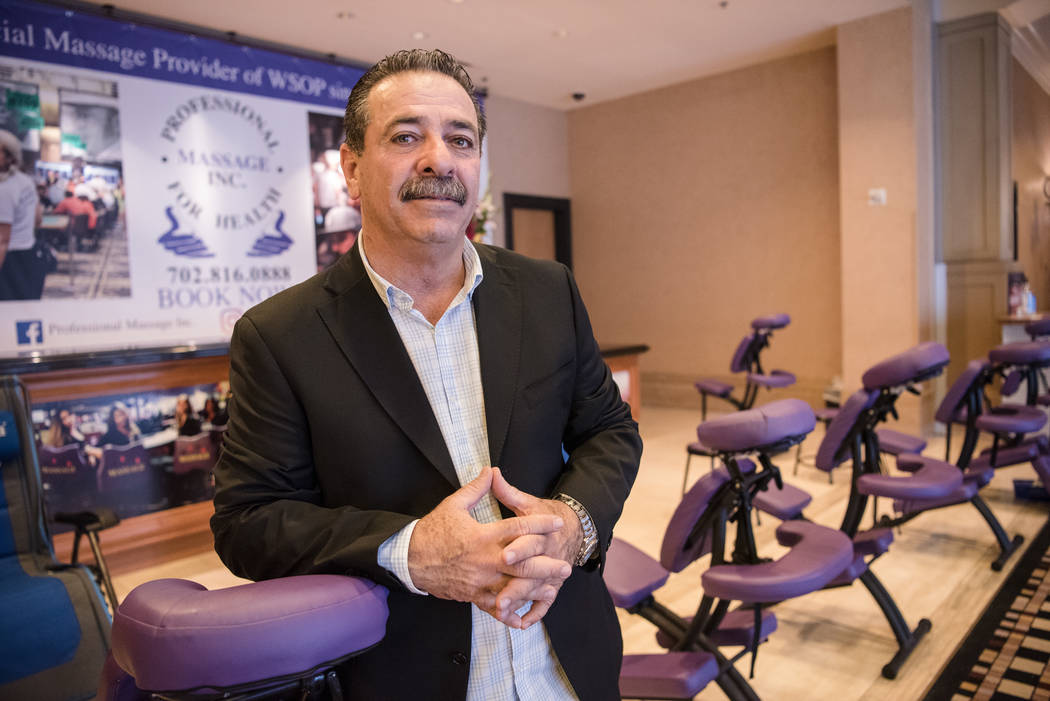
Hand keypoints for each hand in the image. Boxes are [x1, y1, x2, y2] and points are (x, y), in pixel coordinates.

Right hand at [407, 467, 569, 626]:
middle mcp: (484, 560)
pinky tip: (524, 617)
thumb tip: (491, 470)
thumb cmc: (432, 531)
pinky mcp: (472, 595)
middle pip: (521, 564)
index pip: (517, 529)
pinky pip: (494, 607)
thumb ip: (476, 488)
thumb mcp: (453, 505)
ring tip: (553, 590)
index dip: (539, 524)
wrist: (410, 559)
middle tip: (565, 566)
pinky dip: (509, 613)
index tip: (556, 523)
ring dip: (534, 590)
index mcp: (482, 536)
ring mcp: (479, 581)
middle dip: (545, 566)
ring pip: (512, 588)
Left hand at [490, 468, 582, 628]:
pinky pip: (545, 603)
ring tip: (501, 612)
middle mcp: (549, 555)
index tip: (504, 555)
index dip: (519, 549)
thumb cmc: (546, 515)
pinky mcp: (553, 585)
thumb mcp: (529, 503)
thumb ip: (508, 492)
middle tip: (499, 597)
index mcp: (542, 533)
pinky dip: (534, 614)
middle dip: (516, 585)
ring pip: (536, 590)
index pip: (530, 541)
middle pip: (533, 572)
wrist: (575, 528)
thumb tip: (491, 473)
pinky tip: (520, 624)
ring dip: (520, 602)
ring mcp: (552, 573)